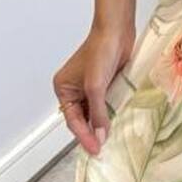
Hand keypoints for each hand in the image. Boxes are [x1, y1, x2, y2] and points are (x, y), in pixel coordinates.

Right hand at [53, 23, 134, 155]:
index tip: (94, 150)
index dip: (84, 136)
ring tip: (108, 141)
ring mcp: (90, 87)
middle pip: (82, 118)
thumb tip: (100, 136)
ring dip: (100, 125)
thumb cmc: (101, 51)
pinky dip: (109, 115)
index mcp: (64, 88)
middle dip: (91, 133)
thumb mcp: (96, 86)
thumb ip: (97, 113)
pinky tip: (115, 125)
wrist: (117, 31)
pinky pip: (105, 105)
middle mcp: (74, 89)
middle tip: (101, 149)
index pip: (73, 119)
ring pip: (94, 113)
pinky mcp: (104, 85)